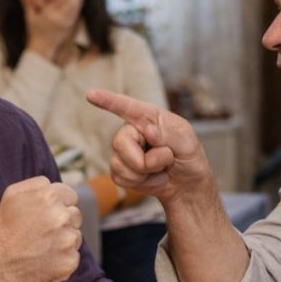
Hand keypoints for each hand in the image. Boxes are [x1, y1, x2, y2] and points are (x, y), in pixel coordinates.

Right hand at [0, 176, 81, 281]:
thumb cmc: (5, 227)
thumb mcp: (13, 194)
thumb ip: (38, 183)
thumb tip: (54, 185)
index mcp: (50, 197)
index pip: (71, 197)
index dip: (59, 205)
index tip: (47, 215)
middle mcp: (62, 217)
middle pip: (75, 215)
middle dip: (62, 222)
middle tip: (42, 231)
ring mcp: (68, 241)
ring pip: (75, 236)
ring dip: (64, 240)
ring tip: (42, 246)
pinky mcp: (70, 261)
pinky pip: (74, 255)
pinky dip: (62, 258)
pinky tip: (45, 259)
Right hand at [22, 0, 83, 62]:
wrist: (42, 48)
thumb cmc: (34, 32)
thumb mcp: (29, 17)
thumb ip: (28, 4)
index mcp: (49, 14)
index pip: (62, 0)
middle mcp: (59, 18)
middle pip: (71, 3)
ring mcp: (66, 23)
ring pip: (75, 9)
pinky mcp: (69, 27)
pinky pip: (75, 15)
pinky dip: (77, 7)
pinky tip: (78, 0)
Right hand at [85, 89, 212, 204]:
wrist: (187, 187)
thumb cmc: (189, 160)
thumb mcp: (189, 144)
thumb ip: (170, 136)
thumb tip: (148, 131)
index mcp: (150, 118)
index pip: (126, 107)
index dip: (108, 100)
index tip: (91, 94)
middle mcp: (134, 131)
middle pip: (119, 142)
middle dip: (144, 161)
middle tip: (166, 161)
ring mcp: (125, 151)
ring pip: (118, 163)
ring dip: (145, 174)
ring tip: (161, 170)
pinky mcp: (121, 170)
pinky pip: (120, 178)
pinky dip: (141, 183)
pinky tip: (153, 179)